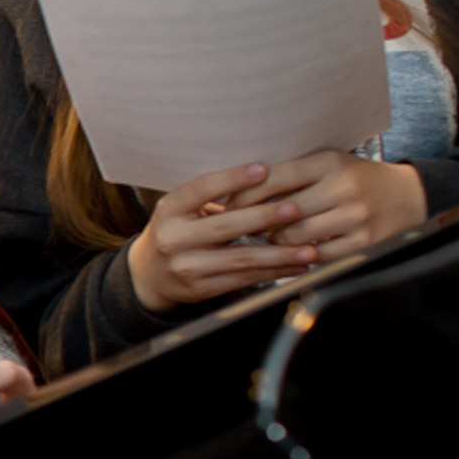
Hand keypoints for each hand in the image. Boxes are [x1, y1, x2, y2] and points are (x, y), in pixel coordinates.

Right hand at [127, 163, 319, 312]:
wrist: (150, 273)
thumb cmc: (177, 231)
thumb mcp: (182, 209)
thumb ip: (212, 197)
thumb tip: (262, 175)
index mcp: (170, 210)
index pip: (202, 189)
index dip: (232, 179)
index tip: (264, 169)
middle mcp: (174, 238)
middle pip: (225, 226)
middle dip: (264, 217)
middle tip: (295, 209)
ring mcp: (186, 266)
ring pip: (240, 259)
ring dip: (279, 254)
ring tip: (308, 249)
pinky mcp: (200, 289)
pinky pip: (243, 280)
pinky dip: (273, 274)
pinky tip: (295, 267)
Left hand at [225, 151, 426, 260]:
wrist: (407, 196)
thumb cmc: (353, 178)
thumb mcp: (325, 164)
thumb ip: (289, 173)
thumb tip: (234, 187)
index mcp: (328, 162)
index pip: (275, 177)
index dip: (244, 193)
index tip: (225, 203)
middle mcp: (343, 187)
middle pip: (282, 211)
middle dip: (255, 221)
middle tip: (239, 226)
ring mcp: (355, 217)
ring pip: (296, 237)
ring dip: (274, 241)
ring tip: (265, 239)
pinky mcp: (364, 243)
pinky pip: (318, 256)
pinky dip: (299, 256)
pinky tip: (290, 253)